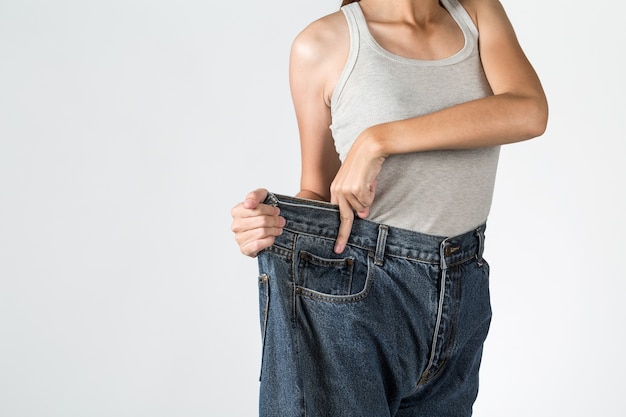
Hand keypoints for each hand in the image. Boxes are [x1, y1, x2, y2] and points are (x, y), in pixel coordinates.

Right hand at [230, 188, 285, 256]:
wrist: (264, 228)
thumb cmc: (261, 211)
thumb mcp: (261, 197)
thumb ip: (254, 195)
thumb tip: (248, 204)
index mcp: (236, 211)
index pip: (258, 209)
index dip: (270, 210)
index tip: (276, 211)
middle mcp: (235, 225)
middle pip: (262, 221)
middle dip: (275, 220)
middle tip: (281, 221)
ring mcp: (239, 238)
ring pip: (262, 232)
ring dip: (274, 230)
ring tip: (278, 229)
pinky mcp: (244, 249)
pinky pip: (258, 244)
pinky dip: (269, 240)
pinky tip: (271, 237)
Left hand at [330, 130, 384, 253]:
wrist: (369, 147)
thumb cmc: (365, 164)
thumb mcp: (359, 183)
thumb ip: (358, 200)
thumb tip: (362, 215)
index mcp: (335, 189)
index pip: (337, 214)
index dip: (339, 232)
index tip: (337, 247)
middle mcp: (338, 191)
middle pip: (344, 218)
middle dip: (343, 235)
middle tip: (339, 249)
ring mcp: (346, 190)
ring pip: (362, 208)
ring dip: (368, 198)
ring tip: (368, 183)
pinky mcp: (355, 189)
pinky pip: (368, 202)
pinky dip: (372, 194)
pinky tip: (370, 181)